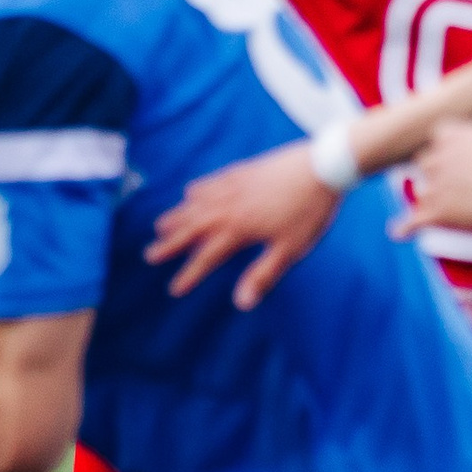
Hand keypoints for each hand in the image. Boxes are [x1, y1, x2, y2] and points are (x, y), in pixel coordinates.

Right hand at [146, 140, 339, 305]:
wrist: (321, 167)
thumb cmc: (309, 213)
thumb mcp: (290, 250)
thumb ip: (263, 275)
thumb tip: (241, 303)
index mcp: (239, 229)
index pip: (206, 257)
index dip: (189, 274)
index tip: (174, 289)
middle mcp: (228, 207)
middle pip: (191, 228)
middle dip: (170, 244)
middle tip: (150, 255)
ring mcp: (232, 186)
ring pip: (196, 204)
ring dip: (177, 217)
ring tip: (160, 227)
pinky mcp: (241, 172)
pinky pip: (210, 183)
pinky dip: (196, 191)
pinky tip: (189, 193)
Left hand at [395, 120, 471, 238]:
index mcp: (450, 134)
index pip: (440, 136)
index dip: (449, 147)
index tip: (461, 156)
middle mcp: (434, 157)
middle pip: (427, 163)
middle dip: (438, 173)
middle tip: (459, 184)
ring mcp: (431, 185)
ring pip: (423, 191)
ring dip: (432, 199)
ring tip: (453, 208)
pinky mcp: (434, 212)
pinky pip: (414, 221)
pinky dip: (406, 227)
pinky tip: (399, 233)